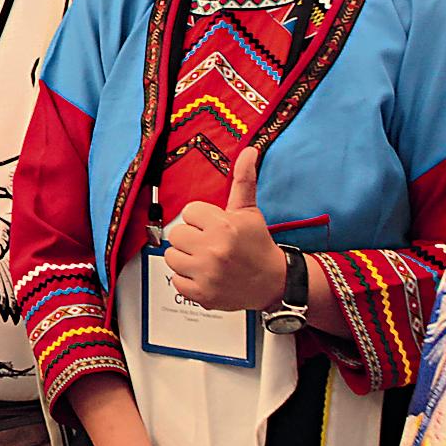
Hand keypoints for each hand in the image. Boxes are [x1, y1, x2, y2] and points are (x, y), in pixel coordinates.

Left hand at [161, 147, 281, 310]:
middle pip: (176, 234)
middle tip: (210, 244)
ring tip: (205, 259)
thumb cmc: (258, 244)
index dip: (201, 219)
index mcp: (223, 226)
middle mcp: (214, 250)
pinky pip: (176, 280)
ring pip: (171, 257)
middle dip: (191, 237)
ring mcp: (207, 274)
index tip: (214, 227)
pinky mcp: (202, 295)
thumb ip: (243, 180)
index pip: (188, 212)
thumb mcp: (249, 211)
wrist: (273, 281)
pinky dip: (187, 279)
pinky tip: (205, 275)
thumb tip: (249, 150)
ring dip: (186, 258)